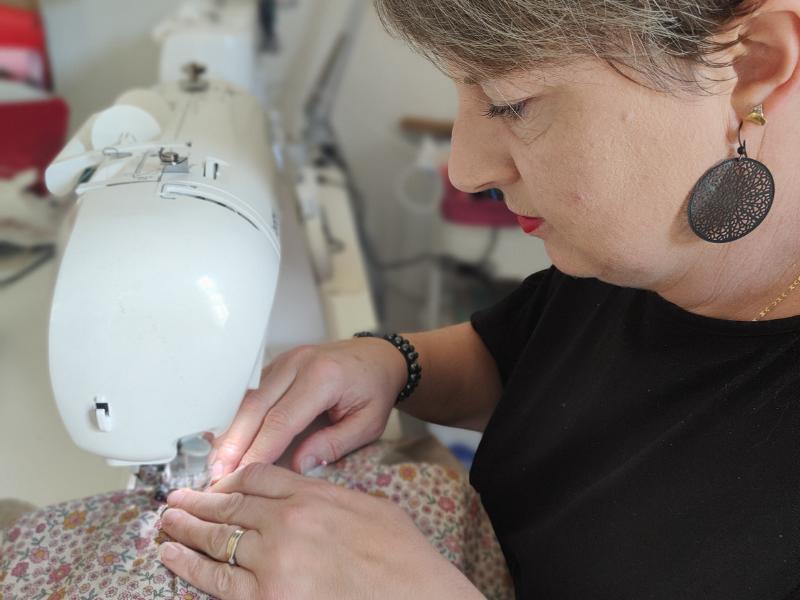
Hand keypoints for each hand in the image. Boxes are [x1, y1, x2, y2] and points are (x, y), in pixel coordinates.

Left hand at [158, 463, 482, 599]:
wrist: (417, 598)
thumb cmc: (403, 560)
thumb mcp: (371, 508)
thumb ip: (329, 497)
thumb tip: (302, 495)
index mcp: (314, 496)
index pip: (258, 477)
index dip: (231, 478)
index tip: (217, 481)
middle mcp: (288, 522)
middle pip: (231, 503)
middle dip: (198, 500)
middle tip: (176, 498)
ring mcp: (275, 561)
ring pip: (218, 537)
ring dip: (185, 528)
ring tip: (167, 521)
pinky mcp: (267, 598)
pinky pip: (217, 579)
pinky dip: (189, 564)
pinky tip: (172, 554)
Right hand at [208, 338, 407, 480]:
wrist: (380, 357)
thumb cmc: (375, 391)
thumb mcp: (367, 424)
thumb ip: (332, 444)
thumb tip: (297, 466)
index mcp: (322, 378)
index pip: (281, 420)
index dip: (258, 450)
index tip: (240, 477)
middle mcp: (298, 364)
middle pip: (255, 406)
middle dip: (234, 443)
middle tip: (215, 475)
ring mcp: (285, 361)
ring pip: (248, 398)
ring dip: (231, 432)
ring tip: (215, 464)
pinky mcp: (278, 365)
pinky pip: (253, 392)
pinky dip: (239, 418)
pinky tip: (228, 443)